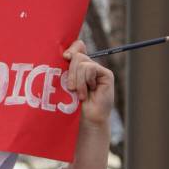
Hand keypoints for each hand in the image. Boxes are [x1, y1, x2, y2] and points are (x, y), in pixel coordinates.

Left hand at [63, 40, 112, 168]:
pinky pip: (90, 69)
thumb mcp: (62, 86)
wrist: (83, 121)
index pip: (77, 46)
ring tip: (78, 94)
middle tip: (69, 87)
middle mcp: (88, 66)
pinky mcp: (106, 75)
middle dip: (69, 71)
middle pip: (77, 54)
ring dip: (76, 80)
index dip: (72, 48)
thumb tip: (65, 53)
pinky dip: (84, 82)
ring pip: (81, 62)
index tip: (64, 56)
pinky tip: (86, 94)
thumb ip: (63, 70)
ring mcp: (97, 70)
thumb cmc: (69, 106)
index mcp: (77, 66)